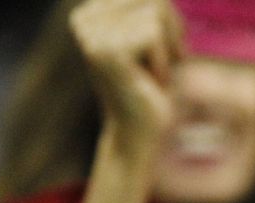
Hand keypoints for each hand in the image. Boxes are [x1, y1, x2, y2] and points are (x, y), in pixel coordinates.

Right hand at [73, 0, 183, 202]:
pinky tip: (148, 83)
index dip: (168, 24)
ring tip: (151, 76)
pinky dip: (162, 61)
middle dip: (171, 34)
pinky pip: (154, 33)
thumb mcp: (156, 40)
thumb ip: (156, 10)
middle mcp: (84, 20)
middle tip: (158, 69)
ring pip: (156, 12)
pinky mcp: (106, 50)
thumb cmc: (152, 90)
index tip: (156, 57)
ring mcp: (91, 34)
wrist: (139, 137)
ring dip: (167, 50)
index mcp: (89, 14)